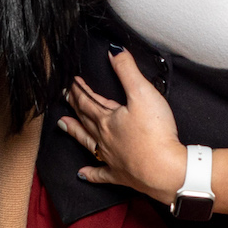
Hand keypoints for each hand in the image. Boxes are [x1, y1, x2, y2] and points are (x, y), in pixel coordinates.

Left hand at [59, 48, 206, 210]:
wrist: (165, 170)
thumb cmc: (155, 133)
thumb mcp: (143, 93)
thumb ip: (127, 71)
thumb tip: (114, 52)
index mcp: (108, 119)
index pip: (88, 101)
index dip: (79, 89)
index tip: (72, 82)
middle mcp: (104, 138)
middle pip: (85, 118)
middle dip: (75, 106)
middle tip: (65, 98)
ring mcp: (111, 158)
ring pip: (87, 142)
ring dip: (75, 132)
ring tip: (63, 125)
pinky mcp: (121, 175)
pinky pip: (101, 174)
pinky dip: (90, 174)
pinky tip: (82, 174)